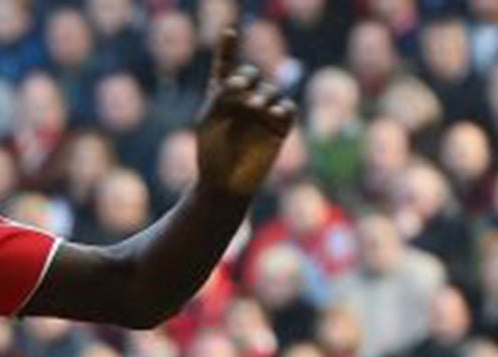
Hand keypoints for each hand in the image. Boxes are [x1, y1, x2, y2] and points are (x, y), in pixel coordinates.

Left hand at [195, 27, 296, 199]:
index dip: (227, 49)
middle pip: (252, 75)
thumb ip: (221, 95)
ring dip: (263, 96)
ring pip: (271, 91)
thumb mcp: (209, 120)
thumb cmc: (211, 154)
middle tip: (240, 91)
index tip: (229, 32)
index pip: (225, 68)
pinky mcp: (279, 128)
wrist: (225, 184)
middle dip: (247, 78)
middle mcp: (244, 102)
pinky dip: (283, 108)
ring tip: (253, 108)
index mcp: (222, 97)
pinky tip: (274, 114)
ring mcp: (262, 114)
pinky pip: (288, 109)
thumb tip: (245, 81)